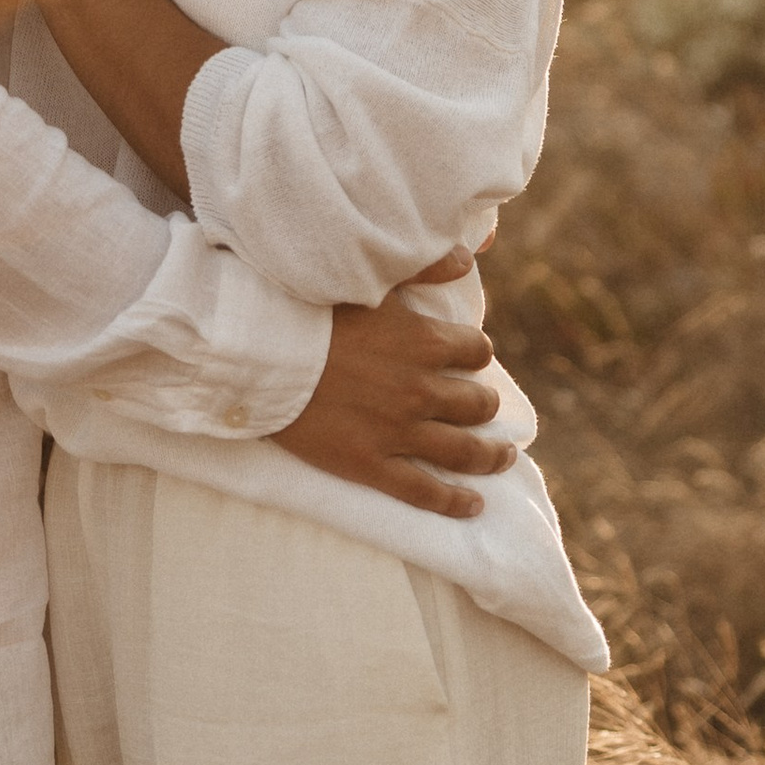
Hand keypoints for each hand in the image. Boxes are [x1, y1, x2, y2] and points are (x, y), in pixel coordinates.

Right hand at [274, 250, 511, 520]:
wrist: (261, 355)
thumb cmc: (310, 310)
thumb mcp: (372, 280)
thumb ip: (424, 267)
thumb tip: (467, 258)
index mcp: (422, 343)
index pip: (475, 351)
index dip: (474, 354)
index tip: (469, 358)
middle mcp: (420, 390)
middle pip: (476, 403)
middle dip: (484, 404)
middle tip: (483, 407)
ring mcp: (398, 432)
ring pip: (463, 451)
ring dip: (490, 456)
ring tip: (503, 457)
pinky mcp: (371, 465)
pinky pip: (425, 491)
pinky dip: (455, 501)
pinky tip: (473, 505)